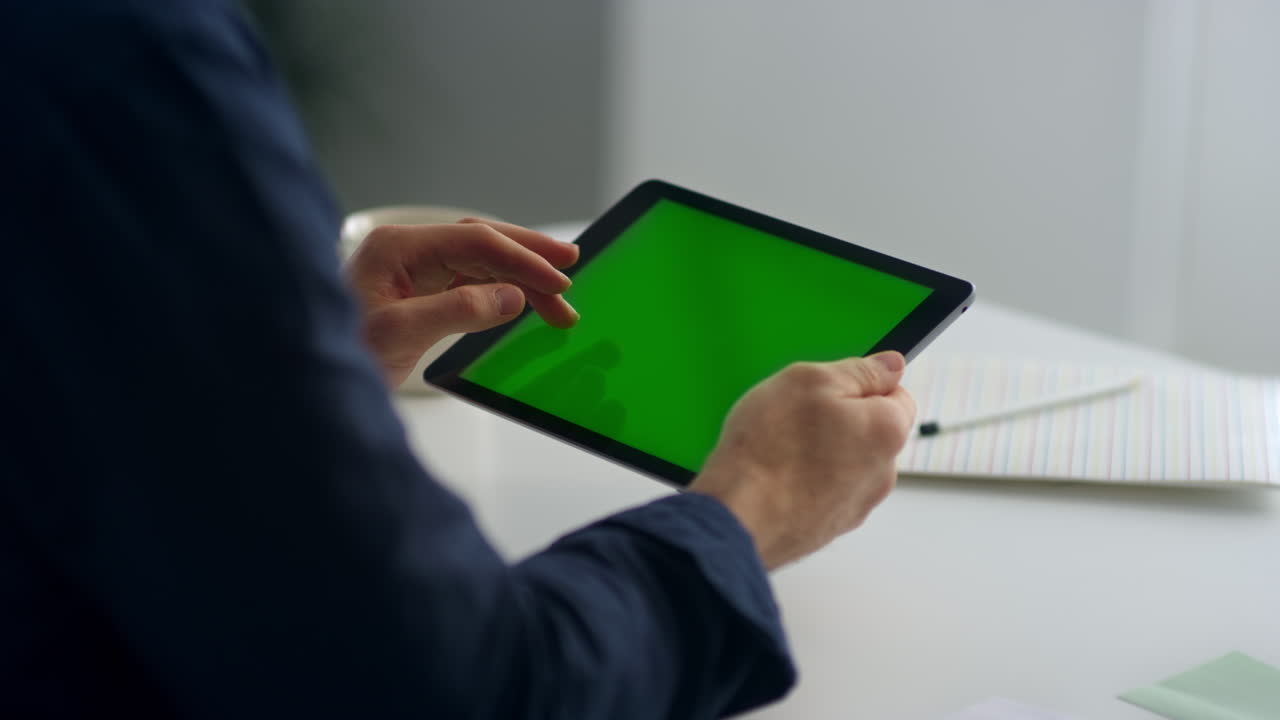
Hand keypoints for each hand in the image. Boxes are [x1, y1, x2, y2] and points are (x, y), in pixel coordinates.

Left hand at [345, 218, 579, 386]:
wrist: (304, 380)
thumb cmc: (339, 353)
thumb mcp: (400, 334)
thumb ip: (459, 310)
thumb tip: (511, 296)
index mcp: (398, 248)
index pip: (475, 242)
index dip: (522, 260)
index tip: (558, 281)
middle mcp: (406, 251)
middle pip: (482, 242)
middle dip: (529, 256)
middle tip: (571, 267)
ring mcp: (412, 272)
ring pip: (480, 264)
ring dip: (521, 280)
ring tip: (559, 304)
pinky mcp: (418, 294)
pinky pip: (470, 284)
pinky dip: (502, 293)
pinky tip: (524, 303)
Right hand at [689, 352, 914, 569]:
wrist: (738, 518)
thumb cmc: (770, 449)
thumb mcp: (811, 380)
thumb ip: (860, 371)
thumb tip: (892, 365)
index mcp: (887, 431)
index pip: (897, 395)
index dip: (862, 385)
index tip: (830, 388)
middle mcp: (882, 474)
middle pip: (868, 432)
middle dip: (838, 421)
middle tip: (795, 417)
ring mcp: (856, 507)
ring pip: (844, 464)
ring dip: (820, 453)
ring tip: (778, 450)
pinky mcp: (828, 528)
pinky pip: (823, 492)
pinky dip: (804, 482)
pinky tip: (774, 477)